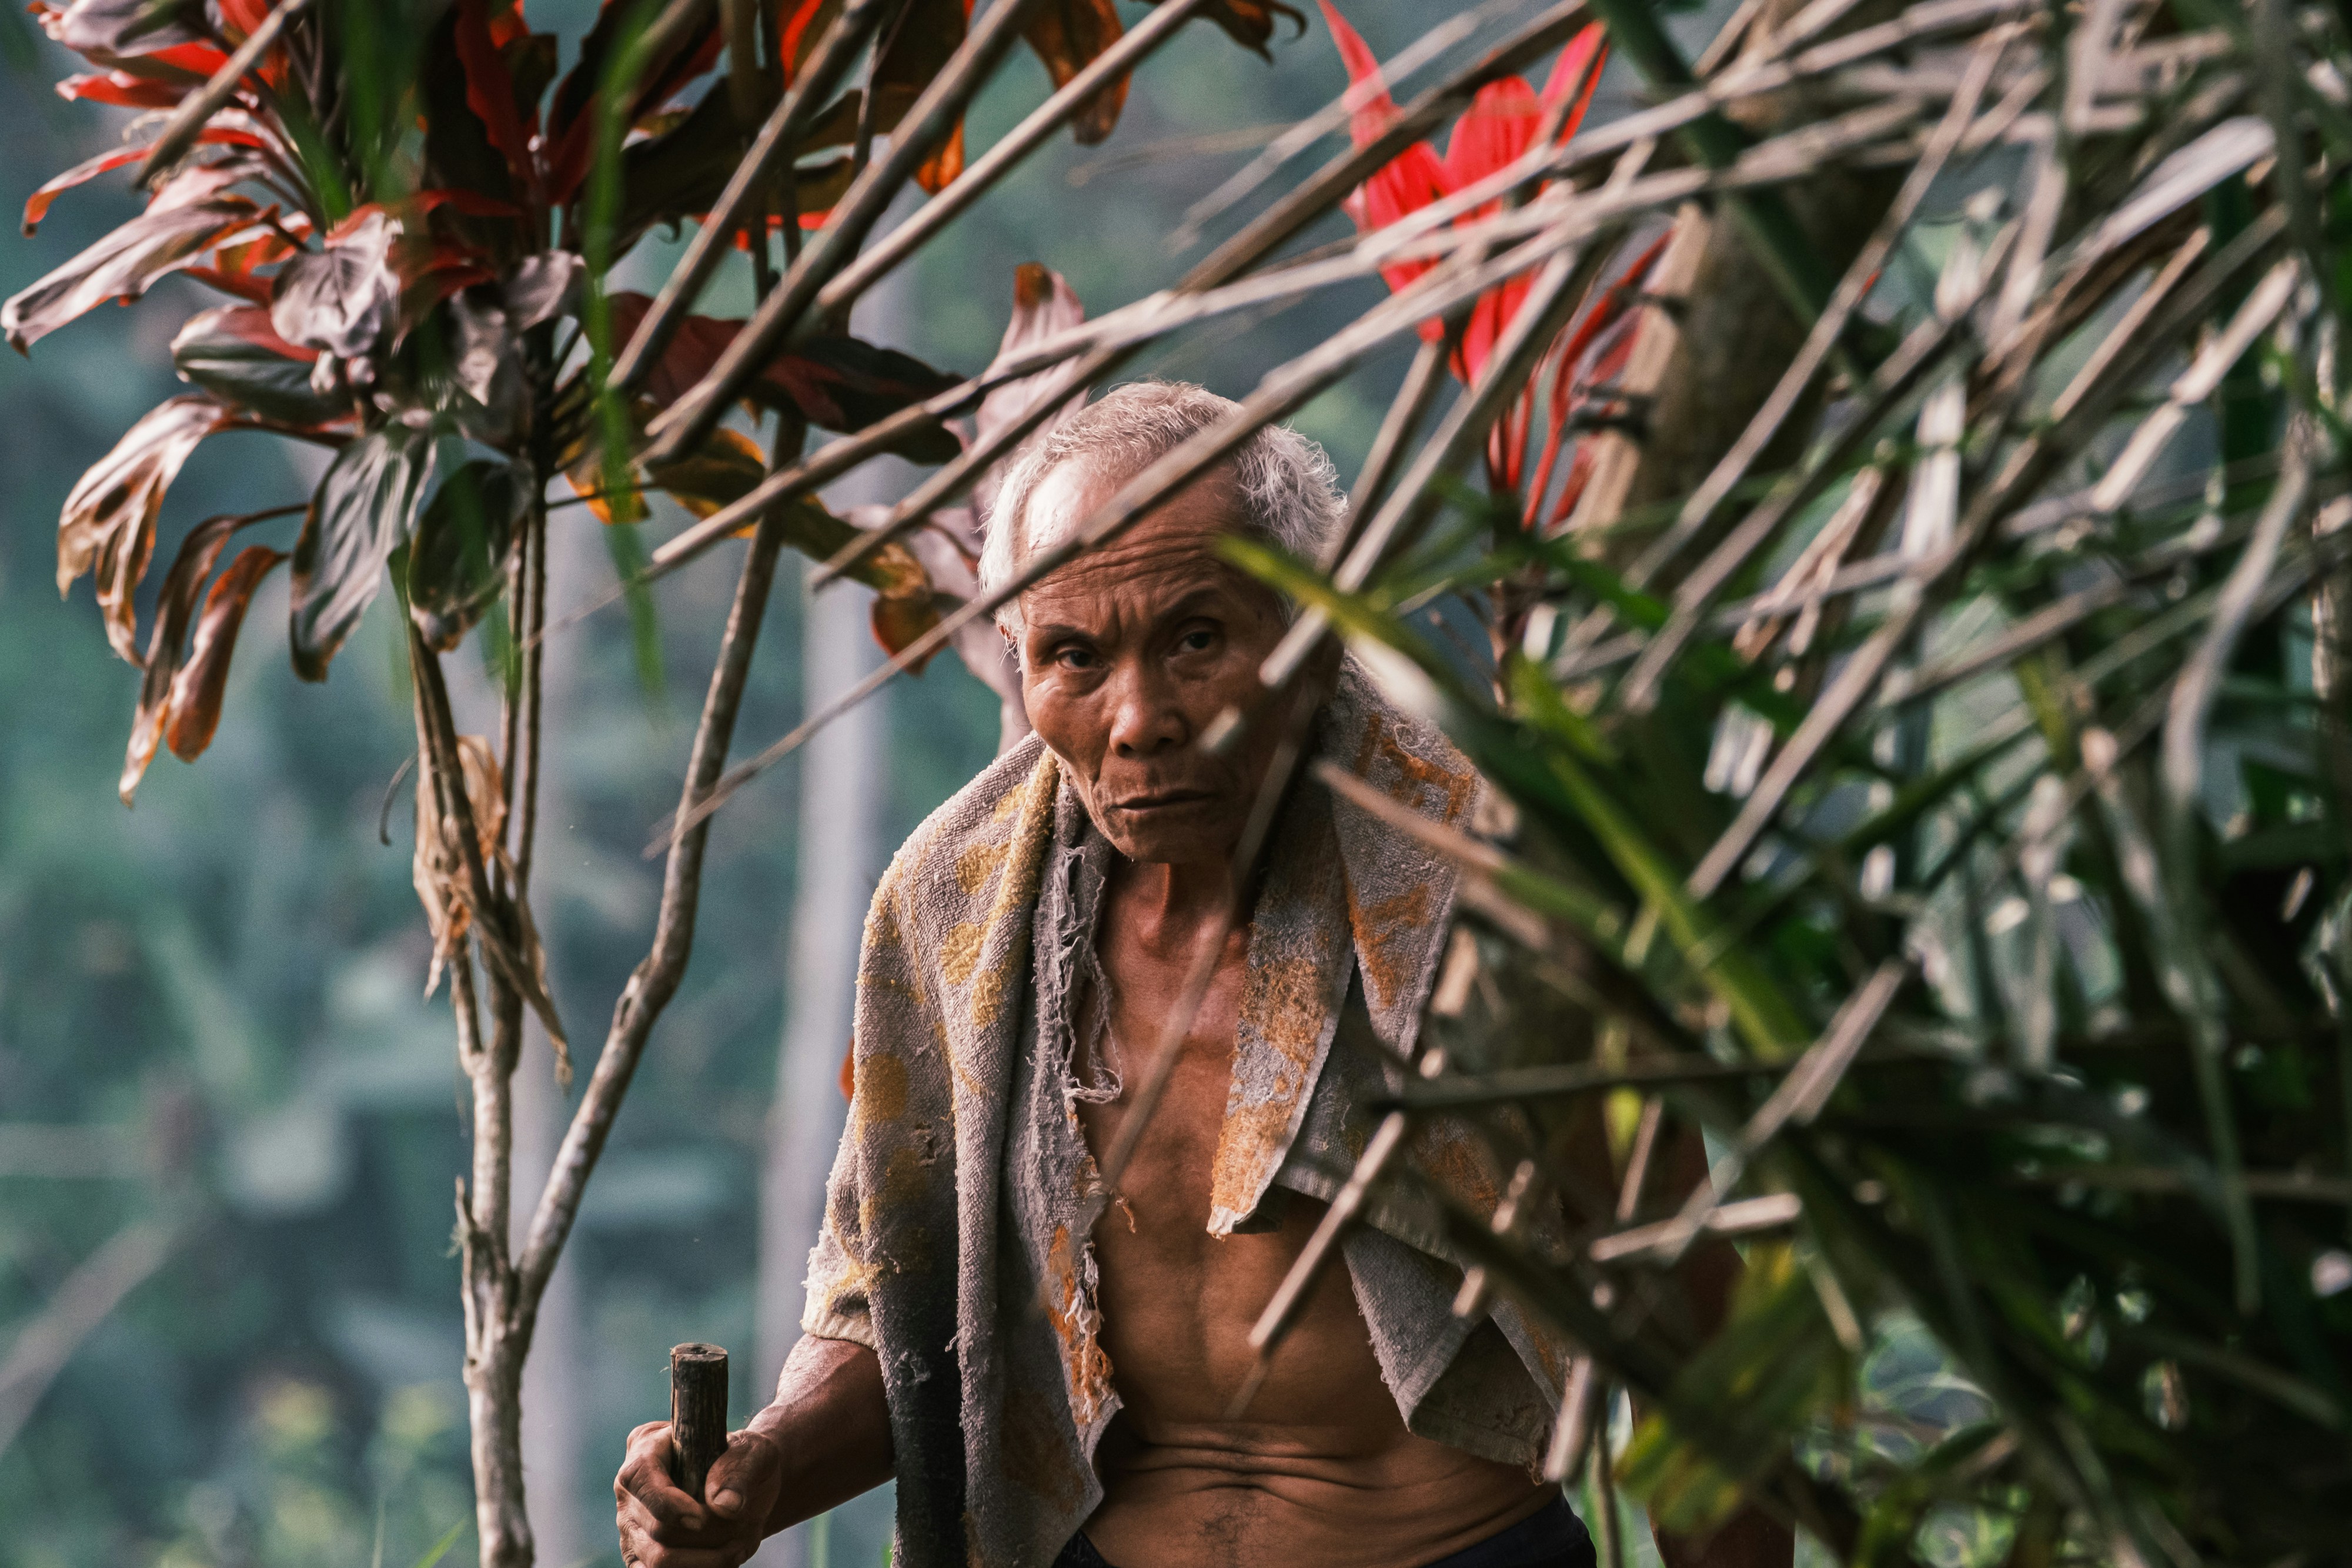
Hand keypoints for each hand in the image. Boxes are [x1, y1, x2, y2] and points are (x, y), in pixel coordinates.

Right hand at [614, 1420, 784, 1567]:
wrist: (740, 1485)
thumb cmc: (741, 1461)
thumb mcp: (752, 1451)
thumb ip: (739, 1469)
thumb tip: (723, 1506)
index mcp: (646, 1448)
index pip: (640, 1477)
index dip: (670, 1503)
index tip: (704, 1517)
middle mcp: (630, 1491)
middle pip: (658, 1528)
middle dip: (710, 1534)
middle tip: (745, 1524)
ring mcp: (631, 1527)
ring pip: (658, 1560)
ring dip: (708, 1559)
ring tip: (740, 1546)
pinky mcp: (640, 1555)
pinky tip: (725, 1560)